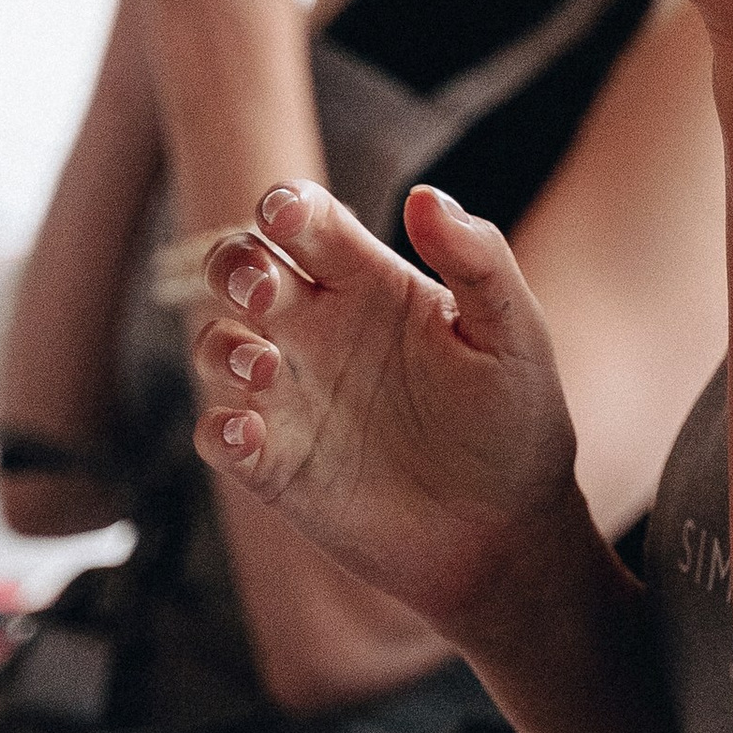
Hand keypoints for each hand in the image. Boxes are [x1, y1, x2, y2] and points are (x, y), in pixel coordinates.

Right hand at [191, 178, 581, 639]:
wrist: (507, 534)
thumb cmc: (517, 424)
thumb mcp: (513, 335)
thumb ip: (479, 260)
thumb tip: (424, 197)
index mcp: (370, 282)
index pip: (307, 222)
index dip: (286, 207)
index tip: (289, 216)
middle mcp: (318, 329)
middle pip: (240, 268)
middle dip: (231, 264)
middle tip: (263, 289)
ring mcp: (292, 396)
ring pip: (215, 344)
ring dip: (221, 346)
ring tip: (267, 370)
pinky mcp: (276, 463)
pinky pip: (218, 435)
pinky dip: (219, 430)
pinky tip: (251, 435)